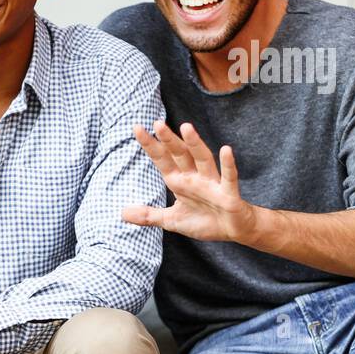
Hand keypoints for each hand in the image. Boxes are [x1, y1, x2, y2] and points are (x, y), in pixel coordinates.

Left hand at [122, 120, 259, 242]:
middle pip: (180, 154)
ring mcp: (212, 184)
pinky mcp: (228, 194)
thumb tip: (122, 213)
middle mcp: (194, 177)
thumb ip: (148, 215)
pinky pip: (229, 178)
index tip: (136, 128)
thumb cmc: (204, 220)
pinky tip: (226, 150)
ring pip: (202, 159)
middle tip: (157, 123)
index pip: (162, 159)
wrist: (232, 230)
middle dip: (169, 140)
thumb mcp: (171, 220)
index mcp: (179, 181)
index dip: (150, 145)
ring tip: (186, 127)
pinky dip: (228, 164)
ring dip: (195, 144)